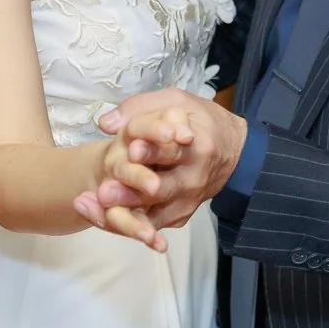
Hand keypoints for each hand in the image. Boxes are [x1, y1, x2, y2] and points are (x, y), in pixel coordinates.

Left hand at [74, 89, 247, 239]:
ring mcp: (188, 201)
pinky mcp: (180, 215)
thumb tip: (106, 123)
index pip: (172, 151)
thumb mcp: (175, 101)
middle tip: (104, 192)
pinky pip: (153, 226)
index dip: (151, 151)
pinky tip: (102, 220)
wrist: (233, 151)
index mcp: (197, 147)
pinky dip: (128, 226)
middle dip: (131, 192)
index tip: (130, 150)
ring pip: (155, 214)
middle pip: (162, 189)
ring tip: (95, 207)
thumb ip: (140, 107)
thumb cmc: (200, 121)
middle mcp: (194, 179)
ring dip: (124, 214)